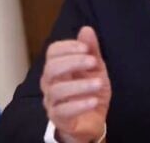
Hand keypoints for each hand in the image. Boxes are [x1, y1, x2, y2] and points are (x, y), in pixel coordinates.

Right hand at [40, 26, 111, 142]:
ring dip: (80, 85)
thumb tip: (86, 29)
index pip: (53, 52)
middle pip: (51, 68)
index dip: (68, 47)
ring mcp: (52, 102)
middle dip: (73, 62)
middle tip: (93, 62)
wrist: (93, 120)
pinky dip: (78, 105)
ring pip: (57, 90)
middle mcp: (50, 83)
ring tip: (98, 83)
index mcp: (58, 68)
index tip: (86, 47)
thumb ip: (91, 51)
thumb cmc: (90, 91)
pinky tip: (93, 101)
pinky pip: (62, 111)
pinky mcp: (58, 119)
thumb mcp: (96, 69)